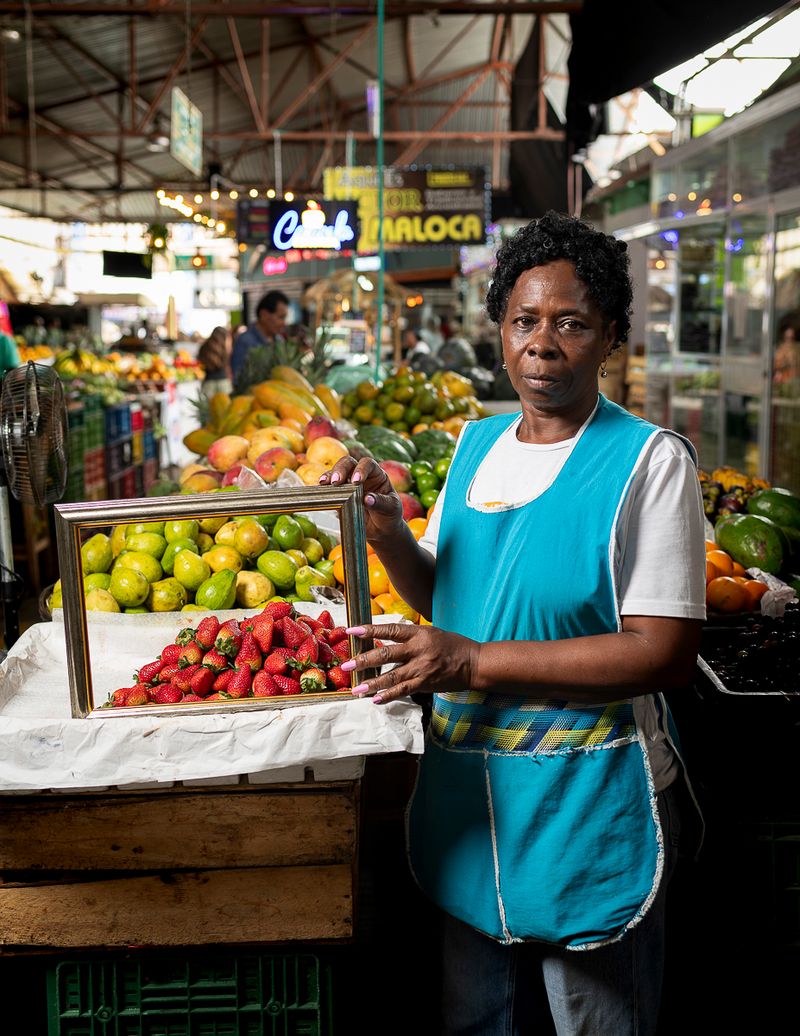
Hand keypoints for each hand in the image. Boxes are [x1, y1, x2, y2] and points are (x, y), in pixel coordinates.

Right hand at [319, 457, 403, 544]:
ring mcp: (348, 484)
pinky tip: (319, 491)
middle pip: (348, 463)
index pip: (368, 464)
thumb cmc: (390, 515)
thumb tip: (367, 499)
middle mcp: (361, 475)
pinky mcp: (339, 495)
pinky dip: (323, 489)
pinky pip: (329, 488)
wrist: (382, 530)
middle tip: (336, 481)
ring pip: (336, 473)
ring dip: (329, 476)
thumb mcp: (391, 509)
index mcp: (377, 474)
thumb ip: (381, 503)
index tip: (356, 481)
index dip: (361, 469)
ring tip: (324, 484)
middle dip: (341, 469)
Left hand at [342, 622, 478, 704]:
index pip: (389, 630)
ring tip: (356, 689)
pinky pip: (403, 691)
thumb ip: (409, 636)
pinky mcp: (425, 683)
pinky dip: (388, 696)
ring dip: (372, 684)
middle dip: (364, 660)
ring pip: (392, 677)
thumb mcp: (431, 632)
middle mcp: (418, 650)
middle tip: (347, 666)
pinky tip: (375, 700)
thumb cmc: (452, 645)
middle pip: (386, 654)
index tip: (351, 631)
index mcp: (419, 633)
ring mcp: (422, 668)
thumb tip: (385, 639)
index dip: (369, 631)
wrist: (474, 663)